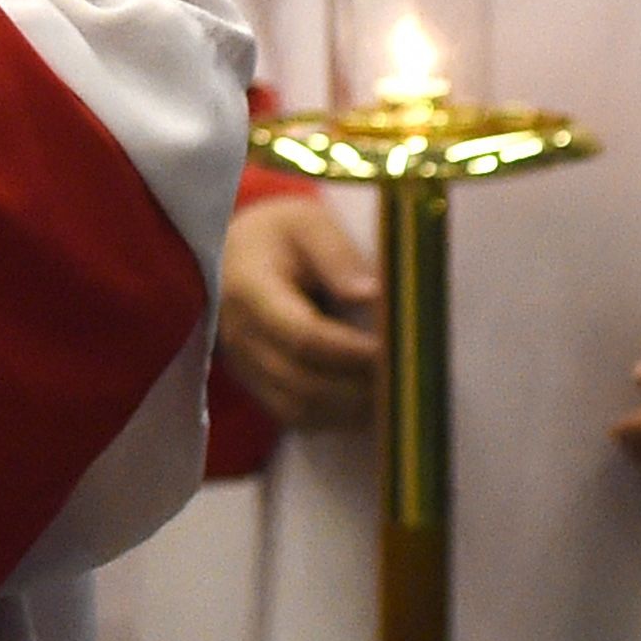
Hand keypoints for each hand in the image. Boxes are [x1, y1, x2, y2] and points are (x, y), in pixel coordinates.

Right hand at [218, 196, 382, 431]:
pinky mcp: (254, 383)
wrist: (234, 254)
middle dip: (358, 388)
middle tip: (406, 382)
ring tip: (394, 398)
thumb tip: (372, 296)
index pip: (303, 335)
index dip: (352, 352)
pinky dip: (335, 417)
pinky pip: (294, 415)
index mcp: (250, 289)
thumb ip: (336, 254)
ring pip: (299, 408)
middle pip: (303, 382)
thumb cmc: (278, 235)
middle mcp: (241, 335)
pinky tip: (368, 405)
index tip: (395, 352)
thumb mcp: (306, 222)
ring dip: (350, 410)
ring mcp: (243, 365)